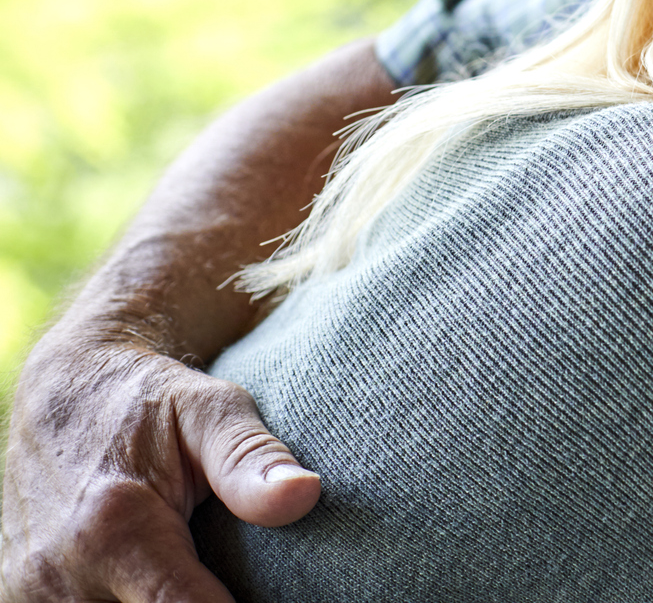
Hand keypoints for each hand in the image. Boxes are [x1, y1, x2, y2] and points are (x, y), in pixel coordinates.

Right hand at [2, 334, 318, 602]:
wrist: (64, 389)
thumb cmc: (150, 399)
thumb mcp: (210, 409)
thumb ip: (252, 459)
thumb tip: (305, 495)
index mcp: (112, 530)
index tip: (271, 598)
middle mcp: (58, 575)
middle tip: (225, 569)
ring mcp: (29, 595)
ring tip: (187, 565)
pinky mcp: (17, 600)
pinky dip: (122, 601)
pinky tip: (144, 577)